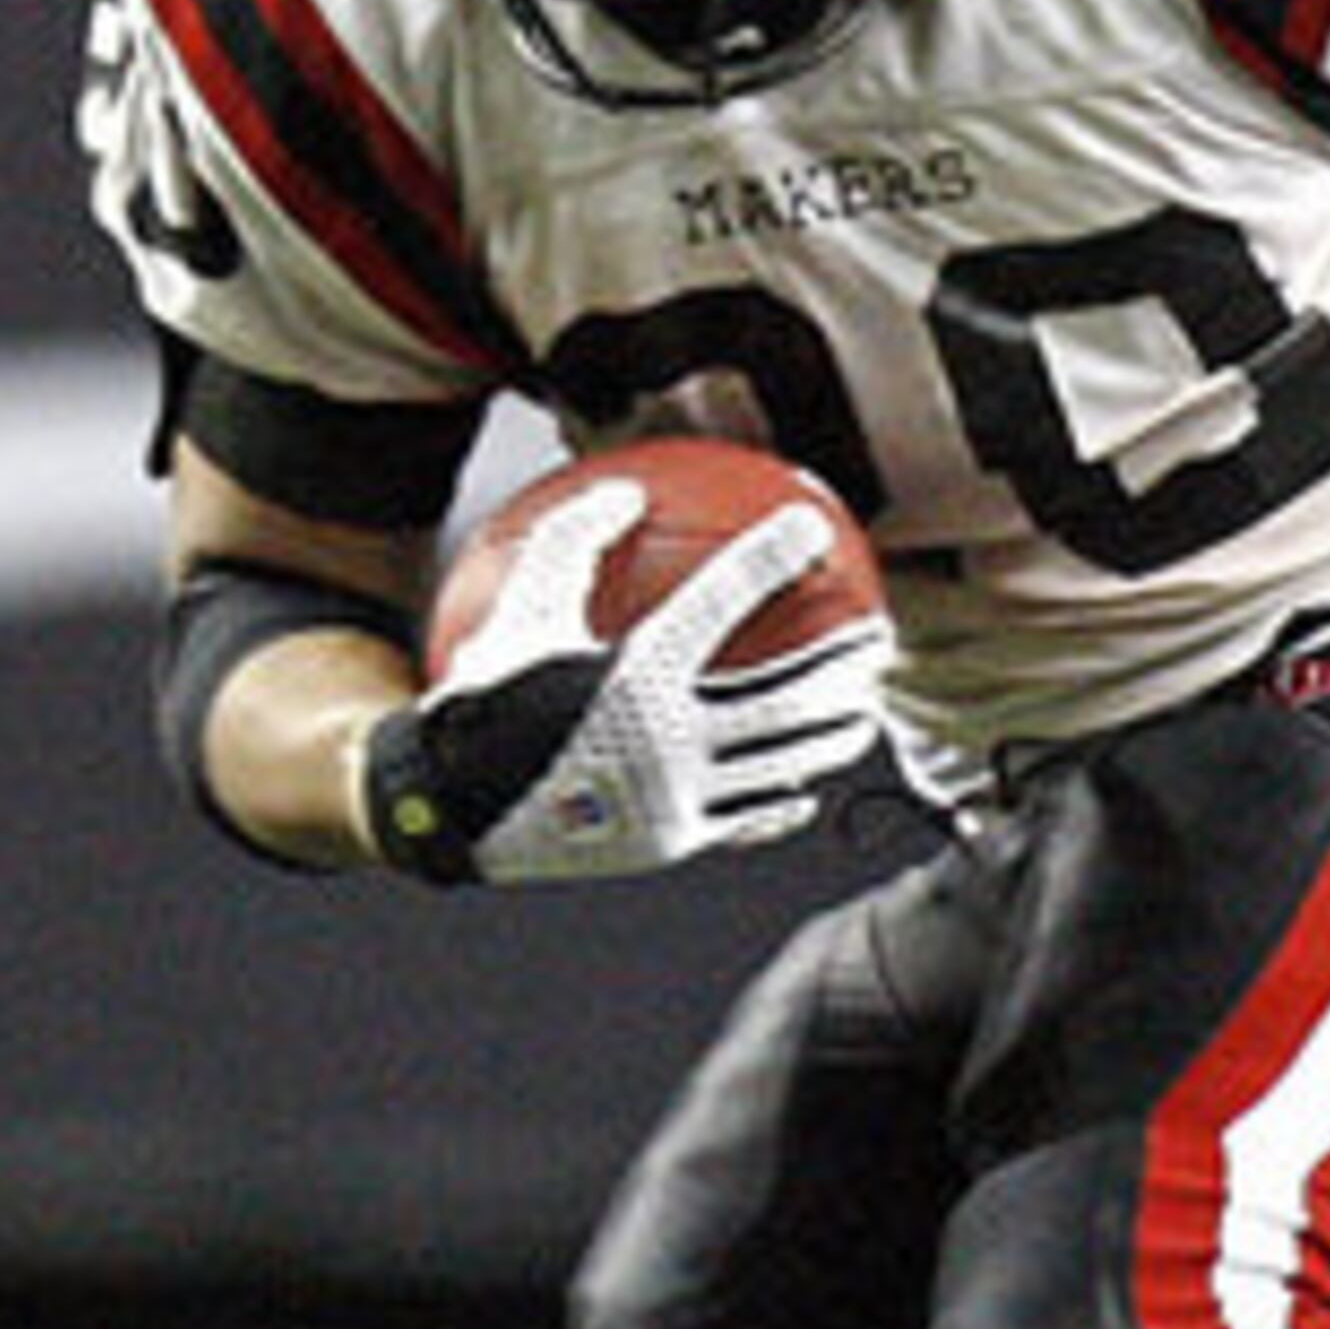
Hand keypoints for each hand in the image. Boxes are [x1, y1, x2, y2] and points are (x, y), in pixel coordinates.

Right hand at [364, 476, 886, 884]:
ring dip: (832, 734)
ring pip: (780, 762)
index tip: (814, 528)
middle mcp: (667, 738)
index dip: (771, 558)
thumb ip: (571, 542)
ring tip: (865, 711)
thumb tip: (625, 488)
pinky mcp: (674, 840)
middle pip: (782, 697)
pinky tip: (806, 788)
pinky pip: (747, 819)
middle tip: (878, 638)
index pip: (720, 601)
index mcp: (632, 674)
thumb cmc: (487, 693)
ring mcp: (677, 796)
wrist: (451, 805)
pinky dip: (783, 801)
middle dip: (840, 665)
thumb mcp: (516, 608)